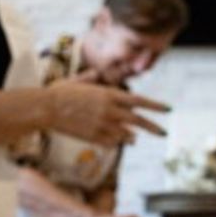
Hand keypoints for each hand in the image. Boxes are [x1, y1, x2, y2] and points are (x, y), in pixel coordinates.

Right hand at [42, 80, 168, 146]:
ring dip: (132, 136)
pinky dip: (117, 142)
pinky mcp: (93, 137)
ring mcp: (102, 125)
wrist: (47, 108)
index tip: (168, 110)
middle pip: (138, 121)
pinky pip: (112, 143)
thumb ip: (92, 78)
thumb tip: (96, 73)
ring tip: (134, 138)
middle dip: (153, 127)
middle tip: (164, 133)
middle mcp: (110, 110)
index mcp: (109, 94)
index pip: (139, 101)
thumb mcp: (80, 80)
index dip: (155, 106)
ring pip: (126, 134)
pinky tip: (118, 141)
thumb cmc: (61, 91)